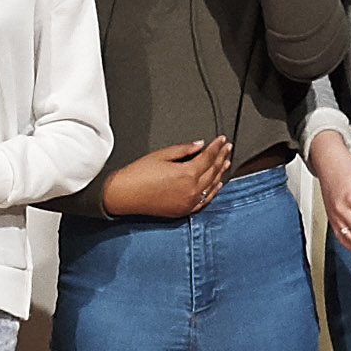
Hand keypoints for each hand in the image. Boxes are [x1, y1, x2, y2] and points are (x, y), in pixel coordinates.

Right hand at [98, 138, 233, 219]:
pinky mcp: (184, 210)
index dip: (216, 147)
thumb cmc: (138, 175)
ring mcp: (189, 202)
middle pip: (213, 170)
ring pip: (212, 185)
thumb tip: (199, 145)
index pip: (208, 157)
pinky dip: (213, 191)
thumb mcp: (161, 155)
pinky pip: (205, 201)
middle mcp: (191, 190)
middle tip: (226, 147)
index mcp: (186, 174)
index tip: (221, 140)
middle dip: (221, 157)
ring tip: (225, 161)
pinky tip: (217, 184)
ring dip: (220, 173)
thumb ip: (184, 149)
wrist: (124, 195)